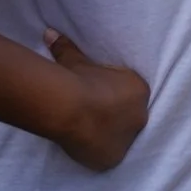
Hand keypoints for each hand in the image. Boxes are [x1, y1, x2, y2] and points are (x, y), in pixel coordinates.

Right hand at [44, 28, 148, 171]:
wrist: (72, 105)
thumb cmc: (79, 79)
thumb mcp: (75, 61)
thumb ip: (67, 48)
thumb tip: (50, 32)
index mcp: (139, 91)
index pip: (132, 96)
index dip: (115, 98)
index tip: (99, 99)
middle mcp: (140, 115)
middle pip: (130, 118)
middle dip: (115, 118)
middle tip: (94, 117)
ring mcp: (129, 139)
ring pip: (122, 139)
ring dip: (109, 136)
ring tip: (89, 133)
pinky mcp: (114, 158)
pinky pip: (108, 156)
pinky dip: (98, 153)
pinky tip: (86, 147)